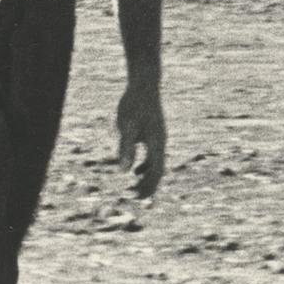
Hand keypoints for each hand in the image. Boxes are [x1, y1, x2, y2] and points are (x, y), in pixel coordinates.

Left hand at [117, 81, 167, 198]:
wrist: (144, 85)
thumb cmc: (134, 104)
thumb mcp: (126, 127)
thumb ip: (126, 148)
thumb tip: (123, 171)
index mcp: (156, 144)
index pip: (156, 172)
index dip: (148, 186)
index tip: (136, 196)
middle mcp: (160, 143)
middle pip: (158, 171)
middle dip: (148, 186)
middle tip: (134, 198)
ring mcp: (158, 138)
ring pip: (156, 164)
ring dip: (147, 178)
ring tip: (134, 189)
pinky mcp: (152, 133)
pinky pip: (152, 156)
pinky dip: (145, 167)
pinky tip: (134, 170)